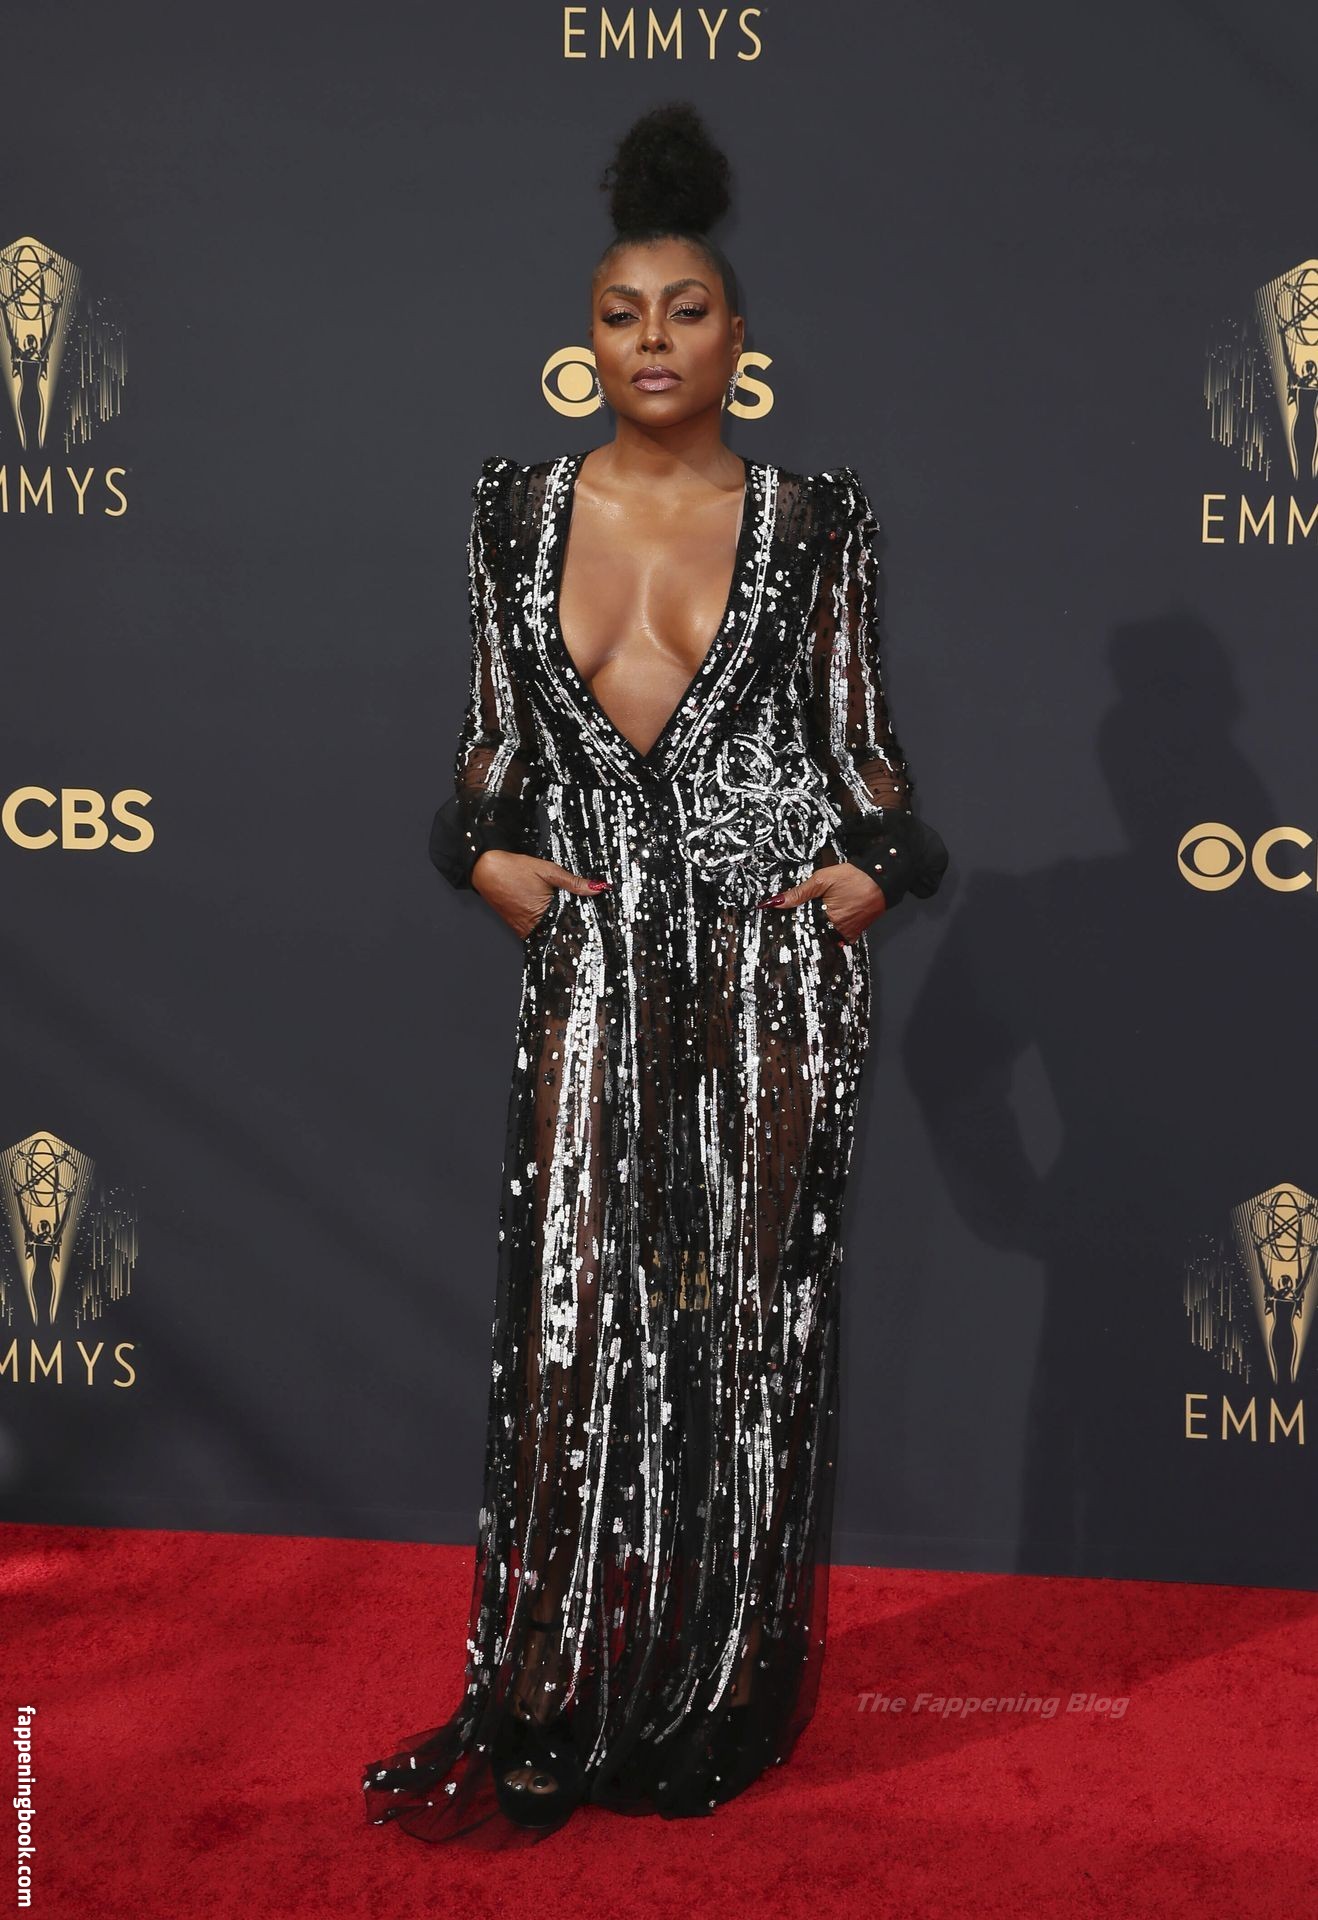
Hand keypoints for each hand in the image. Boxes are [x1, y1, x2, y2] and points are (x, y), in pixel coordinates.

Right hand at [471, 849, 609, 937]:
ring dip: (558, 930)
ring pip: (547, 935)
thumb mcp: (548, 871)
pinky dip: (544, 927)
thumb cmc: (513, 869)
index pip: (569, 930)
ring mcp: (522, 929)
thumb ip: (574, 882)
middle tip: (587, 932)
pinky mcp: (516, 927)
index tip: (594, 932)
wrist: (485, 869)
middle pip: (558, 934)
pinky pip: (535, 932)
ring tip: (571, 927)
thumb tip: (597, 888)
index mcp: (543, 915)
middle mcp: (532, 927)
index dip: (582, 930)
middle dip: (571, 931)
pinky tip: (551, 919)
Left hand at [756, 862, 886, 941]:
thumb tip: (776, 902)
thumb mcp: (822, 879)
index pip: (801, 927)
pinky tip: (830, 919)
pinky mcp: (855, 932)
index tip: (784, 919)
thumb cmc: (854, 877)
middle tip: (807, 912)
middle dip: (806, 924)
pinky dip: (832, 930)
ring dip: (819, 927)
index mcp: (826, 919)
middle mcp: (837, 931)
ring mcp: (847, 933)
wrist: (882, 878)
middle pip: (813, 932)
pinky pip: (838, 936)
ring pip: (825, 934)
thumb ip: (799, 892)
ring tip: (821, 912)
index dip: (794, 921)